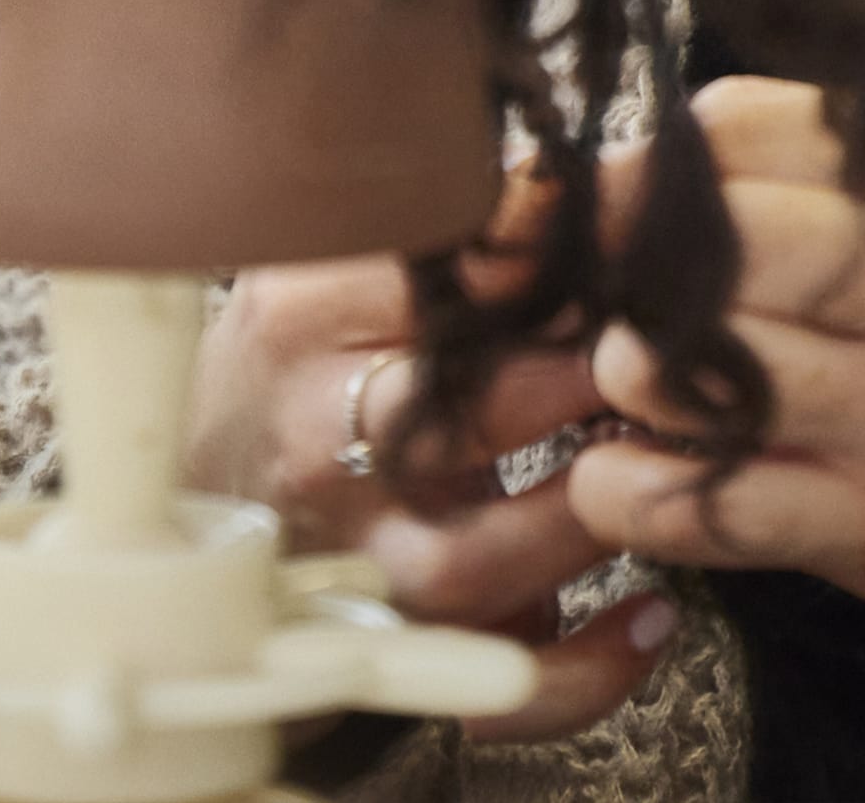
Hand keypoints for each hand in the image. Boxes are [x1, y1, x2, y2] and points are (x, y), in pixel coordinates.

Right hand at [189, 232, 680, 741]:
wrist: (191, 497)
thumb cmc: (300, 365)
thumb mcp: (339, 264)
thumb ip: (454, 222)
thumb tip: (597, 180)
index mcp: (306, 316)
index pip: (441, 276)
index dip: (562, 265)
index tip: (643, 255)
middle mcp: (315, 438)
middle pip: (467, 413)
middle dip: (589, 383)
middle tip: (672, 358)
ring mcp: (349, 553)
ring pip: (476, 562)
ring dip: (589, 519)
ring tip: (662, 469)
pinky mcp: (388, 641)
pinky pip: (490, 684)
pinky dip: (581, 669)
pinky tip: (649, 616)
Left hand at [559, 80, 864, 701]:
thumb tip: (699, 121)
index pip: (751, 123)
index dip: (656, 157)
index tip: (627, 189)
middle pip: (705, 239)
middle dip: (621, 256)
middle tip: (600, 276)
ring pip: (681, 369)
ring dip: (620, 366)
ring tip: (633, 366)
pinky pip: (703, 506)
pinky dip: (635, 485)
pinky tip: (640, 466)